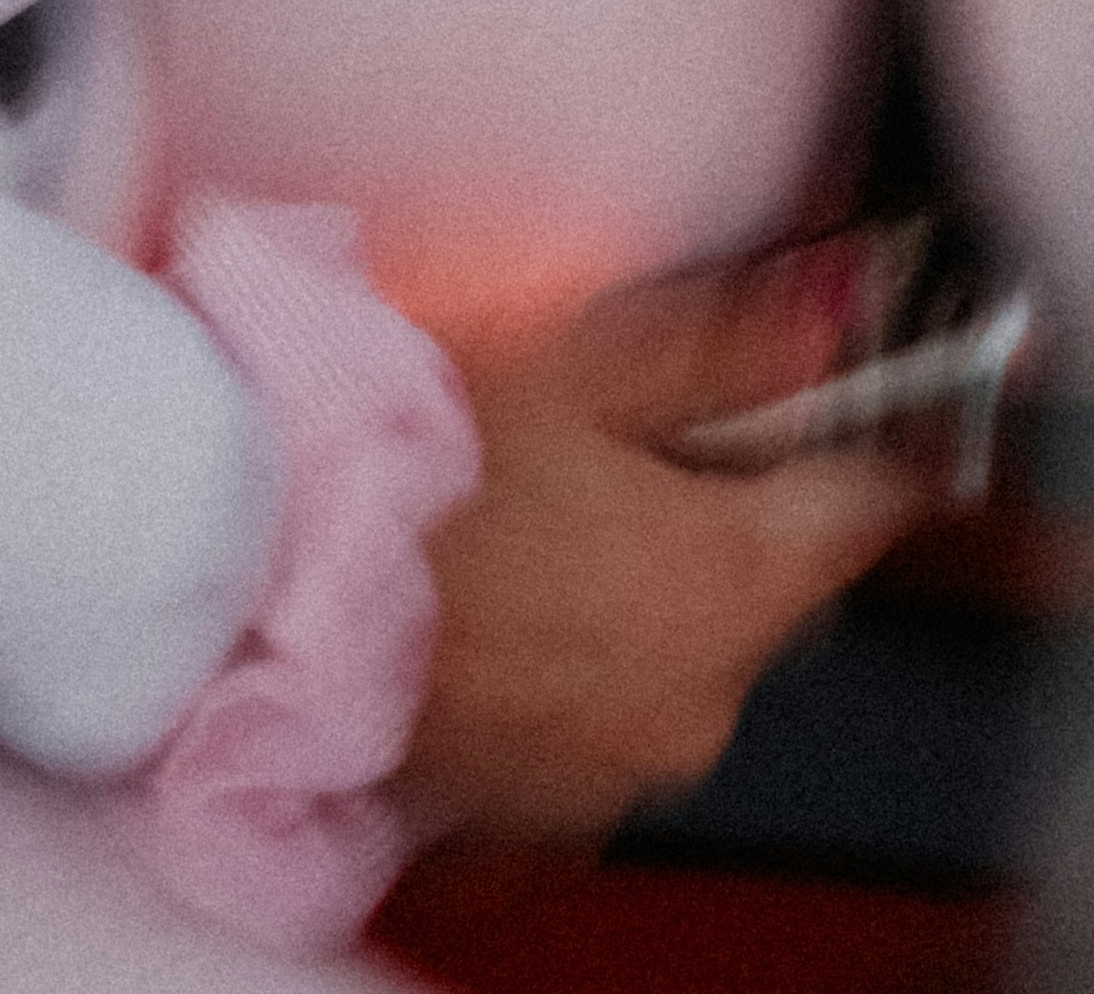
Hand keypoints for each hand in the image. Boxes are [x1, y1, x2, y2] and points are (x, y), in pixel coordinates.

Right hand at [401, 258, 935, 844]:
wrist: (256, 574)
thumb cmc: (406, 460)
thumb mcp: (576, 357)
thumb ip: (724, 345)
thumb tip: (822, 321)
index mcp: (736, 583)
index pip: (868, 505)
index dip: (846, 435)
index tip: (817, 400)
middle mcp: (707, 698)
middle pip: (774, 585)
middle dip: (720, 510)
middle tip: (617, 435)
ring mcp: (625, 765)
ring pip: (684, 653)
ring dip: (642, 590)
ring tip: (530, 512)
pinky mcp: (545, 804)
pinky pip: (603, 713)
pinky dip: (573, 657)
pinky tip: (493, 592)